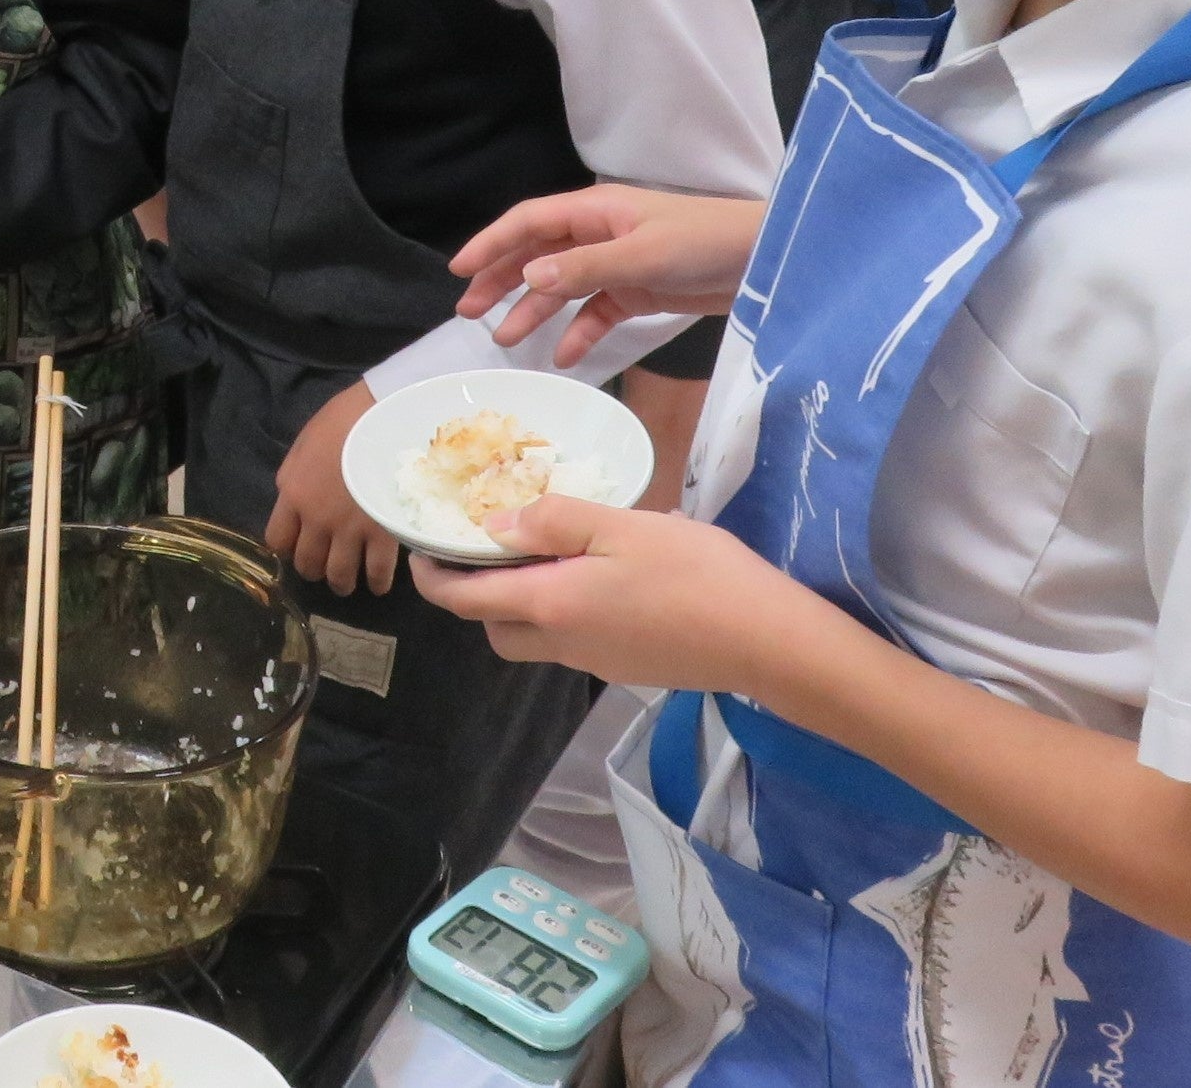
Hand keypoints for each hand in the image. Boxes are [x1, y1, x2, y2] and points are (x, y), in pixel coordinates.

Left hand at [263, 379, 400, 594]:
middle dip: (314, 569)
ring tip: (348, 583)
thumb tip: (292, 497)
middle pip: (307, 562)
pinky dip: (376, 583)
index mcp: (293, 495)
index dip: (286, 550)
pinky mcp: (383, 534)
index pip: (277, 540)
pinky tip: (377, 584)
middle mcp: (316, 520)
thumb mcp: (304, 446)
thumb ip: (295, 477)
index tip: (296, 549)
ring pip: (339, 575)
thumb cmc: (344, 422)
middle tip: (324, 566)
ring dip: (341, 583)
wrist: (385, 417)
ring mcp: (350, 530)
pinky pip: (376, 572)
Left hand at [407, 497, 843, 695]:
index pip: (464, 601)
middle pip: (495, 629)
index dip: (432, 577)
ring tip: (547, 554)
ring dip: (522, 604)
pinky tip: (599, 576)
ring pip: (534, 640)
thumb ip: (552, 523)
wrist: (766, 640)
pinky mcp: (627, 667)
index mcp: (549, 605)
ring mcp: (596, 662)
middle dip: (477, 595)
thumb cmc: (695, 573)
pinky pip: (573, 642)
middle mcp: (562, 644)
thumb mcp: (620, 527)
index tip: (423, 547)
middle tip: (490, 547)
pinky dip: (563, 613)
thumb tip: (491, 528)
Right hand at [450, 186, 763, 366]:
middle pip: (538, 254)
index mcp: (597, 211)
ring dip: (534, 310)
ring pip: (563, 286)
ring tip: (505, 339)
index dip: (492, 243)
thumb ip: (585, 267)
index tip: (459, 270)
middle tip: (469, 311)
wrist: (765, 259)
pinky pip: (597, 311)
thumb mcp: (642, 255)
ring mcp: (619, 263)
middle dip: (502, 279)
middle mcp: (601, 233)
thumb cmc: (706, 242)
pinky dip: (579, 331)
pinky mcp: (639, 290)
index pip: (529, 222)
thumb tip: (528, 275)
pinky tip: (564, 355)